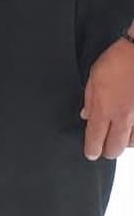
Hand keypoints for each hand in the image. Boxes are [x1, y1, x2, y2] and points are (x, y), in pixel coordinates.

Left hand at [82, 36, 133, 160]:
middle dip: (108, 152)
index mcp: (104, 108)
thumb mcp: (94, 78)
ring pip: (132, 142)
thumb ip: (90, 99)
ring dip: (124, 144)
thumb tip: (86, 115)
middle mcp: (123, 117)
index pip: (95, 137)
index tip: (90, 154)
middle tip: (104, 151)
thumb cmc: (117, 62)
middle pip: (115, 147)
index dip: (92, 149)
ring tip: (118, 141)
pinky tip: (132, 134)